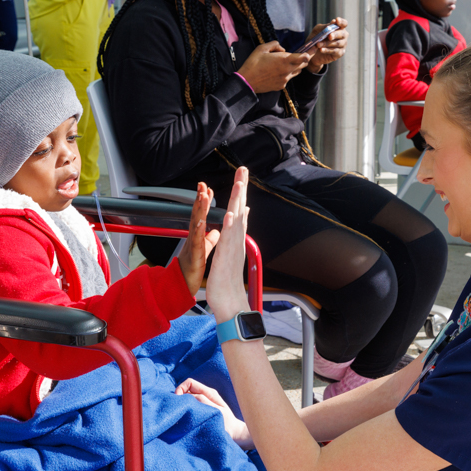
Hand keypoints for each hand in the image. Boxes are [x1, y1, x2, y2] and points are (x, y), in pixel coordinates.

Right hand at [176, 378, 253, 448]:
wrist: (235, 434)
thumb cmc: (228, 424)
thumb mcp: (217, 412)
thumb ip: (204, 402)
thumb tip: (189, 396)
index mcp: (209, 393)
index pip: (190, 383)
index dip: (180, 389)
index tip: (178, 401)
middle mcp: (205, 396)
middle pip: (186, 390)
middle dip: (180, 398)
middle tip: (179, 411)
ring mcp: (203, 403)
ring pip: (187, 399)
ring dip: (183, 406)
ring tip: (183, 416)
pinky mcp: (201, 411)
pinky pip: (190, 407)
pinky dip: (186, 411)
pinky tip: (186, 420)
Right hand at [177, 183, 219, 296]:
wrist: (183, 285)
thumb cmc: (191, 268)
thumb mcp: (204, 250)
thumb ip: (209, 239)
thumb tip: (216, 231)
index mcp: (197, 236)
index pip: (201, 215)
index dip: (204, 202)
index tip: (207, 189)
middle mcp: (193, 237)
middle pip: (196, 215)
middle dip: (199, 199)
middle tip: (202, 185)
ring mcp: (192, 245)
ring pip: (196, 224)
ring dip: (199, 209)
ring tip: (202, 196)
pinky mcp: (194, 255)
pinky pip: (196, 241)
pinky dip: (198, 231)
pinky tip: (201, 221)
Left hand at [206, 167, 250, 320]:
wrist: (229, 301)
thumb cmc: (227, 279)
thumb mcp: (230, 253)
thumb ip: (235, 238)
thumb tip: (239, 225)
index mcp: (235, 239)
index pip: (239, 211)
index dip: (240, 193)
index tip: (241, 175)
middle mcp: (237, 241)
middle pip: (240, 210)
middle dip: (241, 189)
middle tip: (243, 169)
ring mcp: (233, 249)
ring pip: (236, 221)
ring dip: (237, 202)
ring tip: (238, 184)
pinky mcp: (226, 258)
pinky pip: (228, 240)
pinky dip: (230, 226)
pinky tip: (230, 214)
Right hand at [237, 41, 310, 92]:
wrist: (247, 82)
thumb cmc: (253, 63)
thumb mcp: (262, 48)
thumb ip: (275, 45)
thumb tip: (282, 49)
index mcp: (284, 60)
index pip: (304, 58)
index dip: (309, 53)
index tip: (311, 50)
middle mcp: (287, 71)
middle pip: (303, 65)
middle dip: (304, 59)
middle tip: (304, 54)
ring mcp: (285, 80)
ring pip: (296, 72)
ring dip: (295, 67)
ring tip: (287, 63)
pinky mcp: (281, 86)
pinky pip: (288, 79)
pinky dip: (286, 74)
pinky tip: (277, 72)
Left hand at [304, 18, 348, 73]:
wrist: (312, 52)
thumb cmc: (316, 38)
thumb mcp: (318, 30)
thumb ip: (325, 26)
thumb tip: (333, 22)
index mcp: (339, 28)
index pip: (344, 23)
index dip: (342, 22)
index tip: (337, 20)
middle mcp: (343, 36)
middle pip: (343, 34)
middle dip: (335, 34)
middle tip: (329, 36)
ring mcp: (343, 45)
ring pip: (338, 43)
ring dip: (327, 43)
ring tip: (318, 44)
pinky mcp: (340, 53)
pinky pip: (335, 51)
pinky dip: (327, 50)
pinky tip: (321, 50)